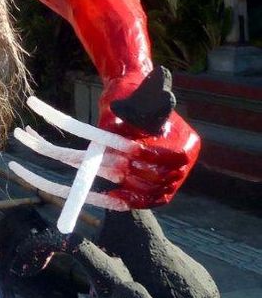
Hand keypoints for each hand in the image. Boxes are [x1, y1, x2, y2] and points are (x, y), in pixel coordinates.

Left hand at [98, 67, 200, 208]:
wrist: (125, 100)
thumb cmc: (129, 97)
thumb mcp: (131, 102)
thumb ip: (131, 117)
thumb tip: (118, 133)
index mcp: (185, 141)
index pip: (173, 158)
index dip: (150, 157)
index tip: (129, 151)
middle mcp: (184, 161)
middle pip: (163, 178)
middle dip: (137, 174)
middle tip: (115, 166)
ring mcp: (171, 175)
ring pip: (155, 193)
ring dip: (131, 190)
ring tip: (110, 180)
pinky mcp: (158, 185)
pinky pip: (148, 199)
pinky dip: (131, 200)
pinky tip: (111, 196)